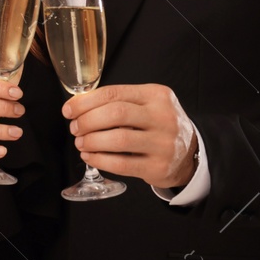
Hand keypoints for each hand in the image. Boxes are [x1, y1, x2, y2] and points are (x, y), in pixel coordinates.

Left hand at [64, 83, 197, 188]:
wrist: (189, 153)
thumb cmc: (159, 125)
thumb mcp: (149, 104)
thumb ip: (120, 102)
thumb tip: (79, 106)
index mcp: (157, 95)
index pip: (115, 93)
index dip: (86, 102)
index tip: (69, 110)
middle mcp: (163, 116)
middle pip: (115, 114)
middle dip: (87, 121)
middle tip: (75, 128)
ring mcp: (162, 143)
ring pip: (118, 140)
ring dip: (91, 141)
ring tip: (81, 143)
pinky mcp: (158, 167)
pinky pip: (121, 164)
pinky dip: (100, 160)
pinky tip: (90, 156)